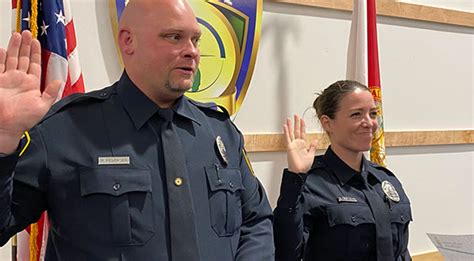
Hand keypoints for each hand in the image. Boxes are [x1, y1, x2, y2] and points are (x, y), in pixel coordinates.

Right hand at [0, 31, 60, 153]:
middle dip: (26, 45)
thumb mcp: (43, 106)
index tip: (37, 42)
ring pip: (12, 59)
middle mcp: (20, 80)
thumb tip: (59, 81)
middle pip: (23, 58)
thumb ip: (51, 93)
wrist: (6, 126)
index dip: (36, 53)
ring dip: (15, 47)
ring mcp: (7, 79)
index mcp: (32, 84)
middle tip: (28, 33)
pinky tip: (3, 49)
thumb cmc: (24, 120)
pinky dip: (1, 57)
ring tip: (18, 35)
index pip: (35, 64)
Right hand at [283, 114, 317, 172]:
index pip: (302, 133)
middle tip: (295, 115)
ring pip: (291, 132)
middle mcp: (297, 143)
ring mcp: (293, 145)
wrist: (300, 171)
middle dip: (296, 123)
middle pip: (297, 130)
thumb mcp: (311, 154)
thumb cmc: (304, 165)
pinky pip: (288, 138)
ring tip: (289, 119)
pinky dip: (286, 132)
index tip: (302, 120)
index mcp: (302, 145)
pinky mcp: (289, 147)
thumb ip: (312, 146)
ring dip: (290, 125)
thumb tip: (315, 140)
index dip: (302, 126)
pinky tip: (285, 126)